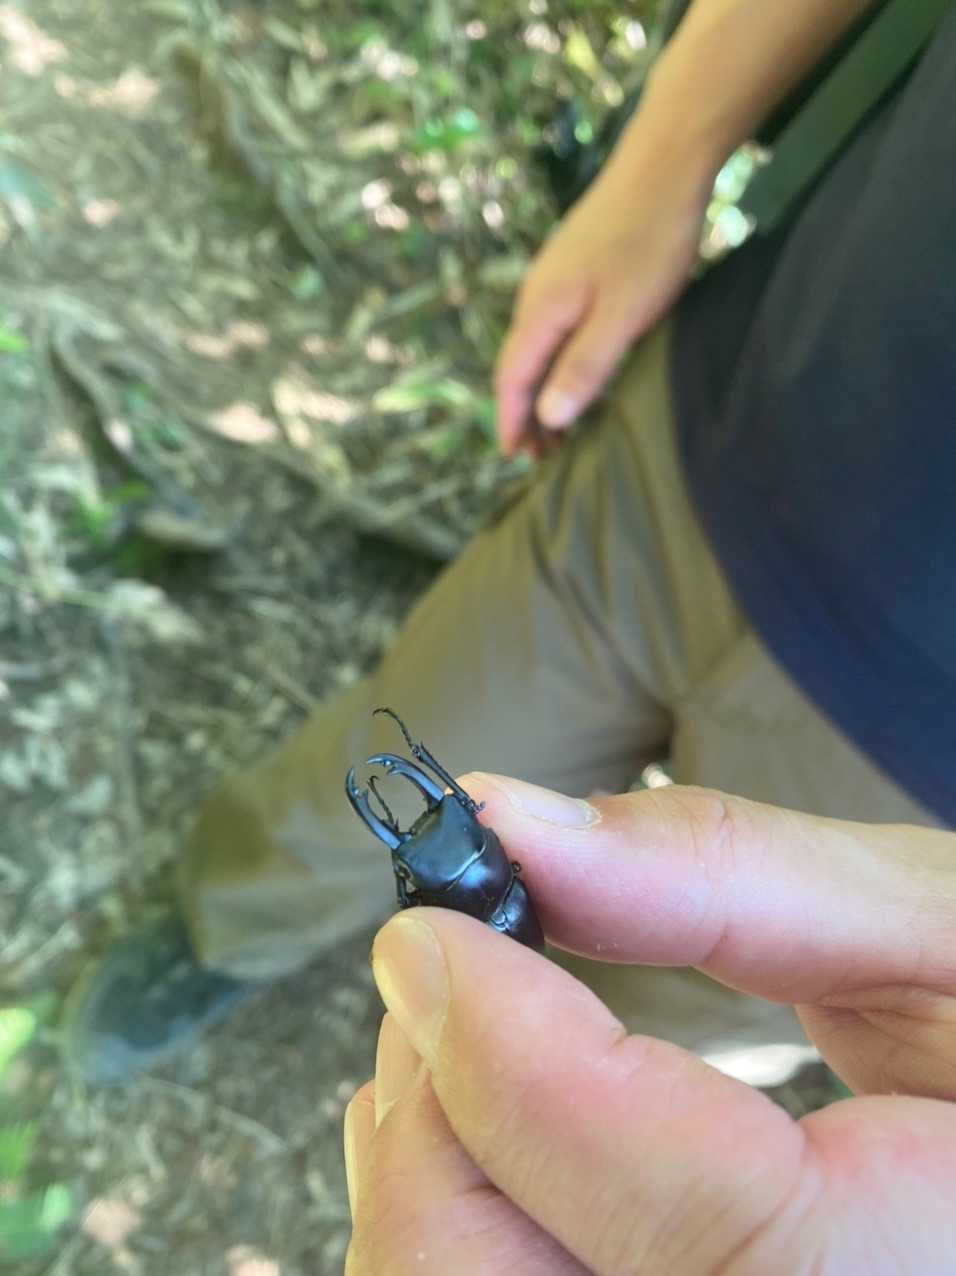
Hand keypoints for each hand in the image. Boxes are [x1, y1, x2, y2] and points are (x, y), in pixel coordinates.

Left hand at [344, 777, 955, 1272]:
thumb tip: (514, 821)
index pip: (689, 1216)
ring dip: (422, 1163)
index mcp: (933, 1268)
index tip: (429, 923)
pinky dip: (438, 1223)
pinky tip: (473, 1133)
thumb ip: (732, 872)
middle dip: (439, 1108)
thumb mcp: (948, 925)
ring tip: (469, 1037)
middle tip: (448, 966)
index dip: (512, 1055)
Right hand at [494, 128, 714, 456]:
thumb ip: (583, 368)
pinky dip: (556, 363)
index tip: (515, 459)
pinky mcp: (575, 268)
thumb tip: (547, 417)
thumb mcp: (622, 317)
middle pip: (519, 366)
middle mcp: (537, 295)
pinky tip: (576, 372)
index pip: (512, 379)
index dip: (512, 422)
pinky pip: (553, 329)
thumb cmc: (649, 242)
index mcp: (542, 311)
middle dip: (526, 414)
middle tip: (543, 456)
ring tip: (559, 426)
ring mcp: (554, 278)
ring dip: (543, 390)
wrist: (664, 164)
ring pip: (537, 348)